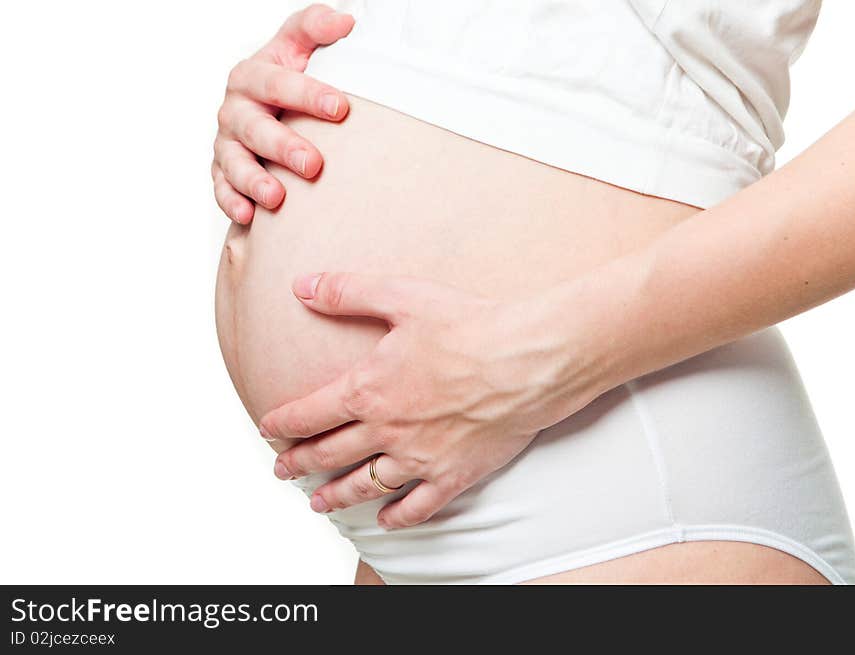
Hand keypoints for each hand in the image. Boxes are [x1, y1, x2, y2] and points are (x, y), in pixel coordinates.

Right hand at [212, 4, 354, 223]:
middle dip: (283, 146)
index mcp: (253, 75)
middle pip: (255, 128)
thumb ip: (315, 27)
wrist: (265, 108)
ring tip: (277, 198)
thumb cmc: (288, 78)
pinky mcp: (223, 172)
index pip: (278, 82)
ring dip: (254, 180)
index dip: (308, 94)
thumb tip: (346, 21)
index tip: (341, 108)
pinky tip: (249, 216)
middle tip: (313, 165)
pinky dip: (233, 203)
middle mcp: (235, 109)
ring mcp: (227, 143)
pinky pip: (223, 189)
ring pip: (235, 163)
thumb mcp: (299, 46)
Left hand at [258, 273, 595, 528]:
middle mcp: (386, 430)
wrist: (527, 360)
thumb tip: (301, 285)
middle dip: (299, 463)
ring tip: (319, 504)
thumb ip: (348, 292)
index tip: (267, 429)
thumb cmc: (469, 325)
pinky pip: (418, 506)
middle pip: (330, 453)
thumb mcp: (402, 297)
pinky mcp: (454, 474)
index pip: (309, 413)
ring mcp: (419, 457)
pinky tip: (385, 521)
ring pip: (365, 485)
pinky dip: (397, 517)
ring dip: (336, 495)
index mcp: (368, 389)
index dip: (281, 422)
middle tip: (282, 471)